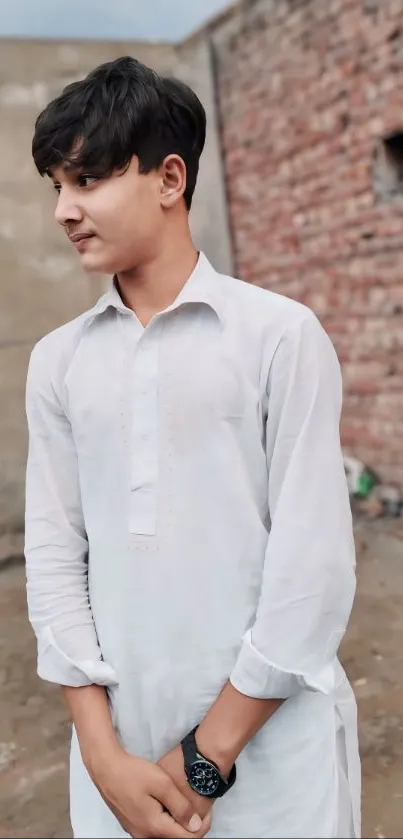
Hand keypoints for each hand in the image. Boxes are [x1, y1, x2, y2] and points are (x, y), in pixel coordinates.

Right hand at [89, 742, 210, 837]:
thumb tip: (196, 825)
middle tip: (198, 805)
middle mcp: (145, 836)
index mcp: (155, 827)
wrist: (106, 768)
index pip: (188, 838)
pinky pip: (155, 830)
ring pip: (165, 835)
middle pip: (176, 838)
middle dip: (191, 826)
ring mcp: (137, 833)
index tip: (207, 809)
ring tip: (184, 804)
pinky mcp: (132, 826)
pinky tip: (168, 805)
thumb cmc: (134, 773)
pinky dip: (166, 822)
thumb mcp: (162, 783)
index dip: (202, 826)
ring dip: (178, 824)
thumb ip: (181, 806)